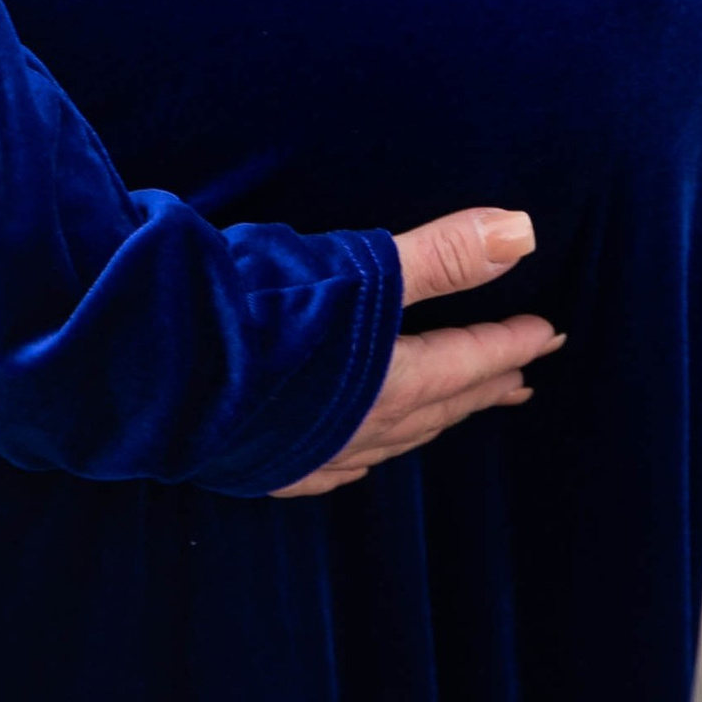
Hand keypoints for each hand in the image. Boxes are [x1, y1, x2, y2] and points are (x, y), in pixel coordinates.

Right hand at [272, 206, 559, 496]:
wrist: (154, 371)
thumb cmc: (257, 313)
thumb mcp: (357, 268)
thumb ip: (441, 255)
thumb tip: (524, 234)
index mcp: (388, 383)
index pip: (464, 361)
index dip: (507, 345)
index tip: (547, 335)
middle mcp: (358, 428)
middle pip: (438, 406)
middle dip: (481, 386)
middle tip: (519, 378)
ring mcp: (309, 453)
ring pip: (392, 439)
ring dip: (432, 419)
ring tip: (454, 408)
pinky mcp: (263, 463)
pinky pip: (337, 466)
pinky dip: (366, 454)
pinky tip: (360, 457)